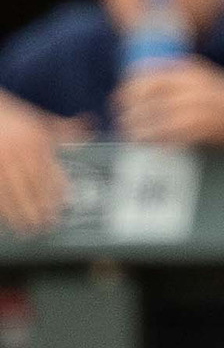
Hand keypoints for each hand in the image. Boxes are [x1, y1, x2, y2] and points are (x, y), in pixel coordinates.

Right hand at [0, 97, 71, 236]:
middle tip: (47, 225)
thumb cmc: (16, 118)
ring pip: (11, 192)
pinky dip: (2, 206)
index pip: (50, 171)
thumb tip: (90, 125)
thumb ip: (66, 129)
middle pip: (31, 186)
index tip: (62, 206)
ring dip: (19, 213)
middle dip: (40, 207)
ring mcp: (1, 162)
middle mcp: (19, 152)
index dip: (57, 191)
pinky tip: (6, 219)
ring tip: (27, 229)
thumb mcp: (43, 120)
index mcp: (37, 142)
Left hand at [113, 59, 223, 146]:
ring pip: (153, 120)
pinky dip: (155, 141)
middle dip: (128, 112)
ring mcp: (197, 108)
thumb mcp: (202, 75)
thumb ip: (175, 76)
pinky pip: (168, 137)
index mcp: (189, 71)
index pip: (145, 77)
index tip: (119, 100)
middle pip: (145, 99)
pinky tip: (150, 144)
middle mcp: (191, 87)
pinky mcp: (202, 129)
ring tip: (131, 135)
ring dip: (137, 130)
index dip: (127, 90)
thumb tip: (137, 83)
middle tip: (121, 120)